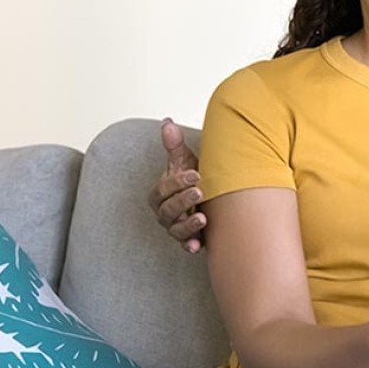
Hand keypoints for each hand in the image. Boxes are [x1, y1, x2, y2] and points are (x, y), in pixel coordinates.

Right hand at [146, 118, 205, 252]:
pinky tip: (199, 246)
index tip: (196, 173)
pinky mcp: (189, 239)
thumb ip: (174, 145)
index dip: (177, 181)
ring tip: (203, 218)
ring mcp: (175, 228)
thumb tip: (167, 121)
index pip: (163, 189)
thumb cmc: (193, 178)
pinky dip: (191, 246)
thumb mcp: (185, 161)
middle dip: (182, 201)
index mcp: (160, 194)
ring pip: (175, 230)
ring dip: (188, 226)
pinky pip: (186, 246)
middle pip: (167, 210)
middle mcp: (164, 213)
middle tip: (200, 191)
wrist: (208, 197)